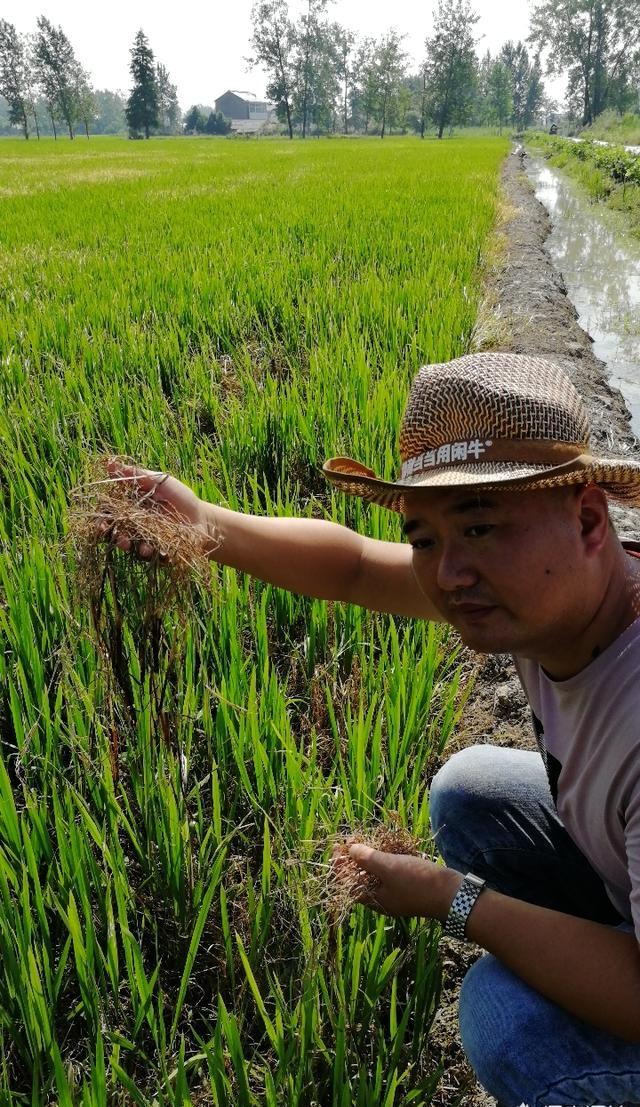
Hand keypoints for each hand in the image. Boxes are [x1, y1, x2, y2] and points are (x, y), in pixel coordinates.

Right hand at [100, 459, 213, 558]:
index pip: (110, 514)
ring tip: (144, 549)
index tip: (101, 525)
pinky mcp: (158, 553)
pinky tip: (160, 553)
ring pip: (132, 547)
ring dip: (135, 549)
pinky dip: (154, 556)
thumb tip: (108, 463)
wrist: (203, 518)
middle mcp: (135, 525)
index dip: (102, 520)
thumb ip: (136, 475)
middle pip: (117, 533)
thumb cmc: (181, 497)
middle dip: (116, 538)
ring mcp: (145, 540)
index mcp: (131, 507)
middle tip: (122, 541)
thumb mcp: (160, 481)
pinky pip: (151, 557)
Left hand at [345, 843, 461, 920]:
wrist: (452, 894)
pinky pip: (389, 874)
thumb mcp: (389, 867)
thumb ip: (367, 859)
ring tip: (362, 842)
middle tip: (348, 842)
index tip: (336, 849)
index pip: (348, 885)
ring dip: (367, 859)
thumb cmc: (418, 881)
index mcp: (375, 900)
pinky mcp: (408, 886)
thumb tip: (349, 851)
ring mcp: (397, 894)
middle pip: (359, 880)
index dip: (339, 867)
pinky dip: (382, 862)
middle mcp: (383, 899)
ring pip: (374, 876)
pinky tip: (384, 849)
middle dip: (352, 861)